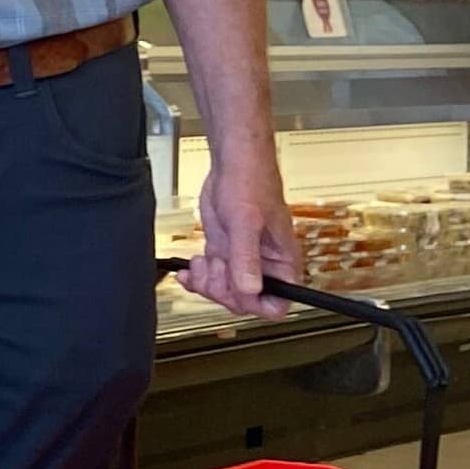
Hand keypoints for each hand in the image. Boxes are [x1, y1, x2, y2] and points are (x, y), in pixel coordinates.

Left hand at [183, 163, 298, 316]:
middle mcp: (264, 264)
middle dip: (223, 290)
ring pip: (225, 290)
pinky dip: (196, 277)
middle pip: (245, 301)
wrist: (234, 163)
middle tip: (213, 269)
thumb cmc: (252, 182)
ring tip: (201, 263)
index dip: (256, 305)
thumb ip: (246, 257)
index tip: (236, 292)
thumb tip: (249, 289)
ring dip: (207, 283)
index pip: (278, 304)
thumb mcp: (246, 221)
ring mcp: (242, 258)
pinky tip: (187, 270)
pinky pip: (211, 276)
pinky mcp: (224, 250)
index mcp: (282, 262)